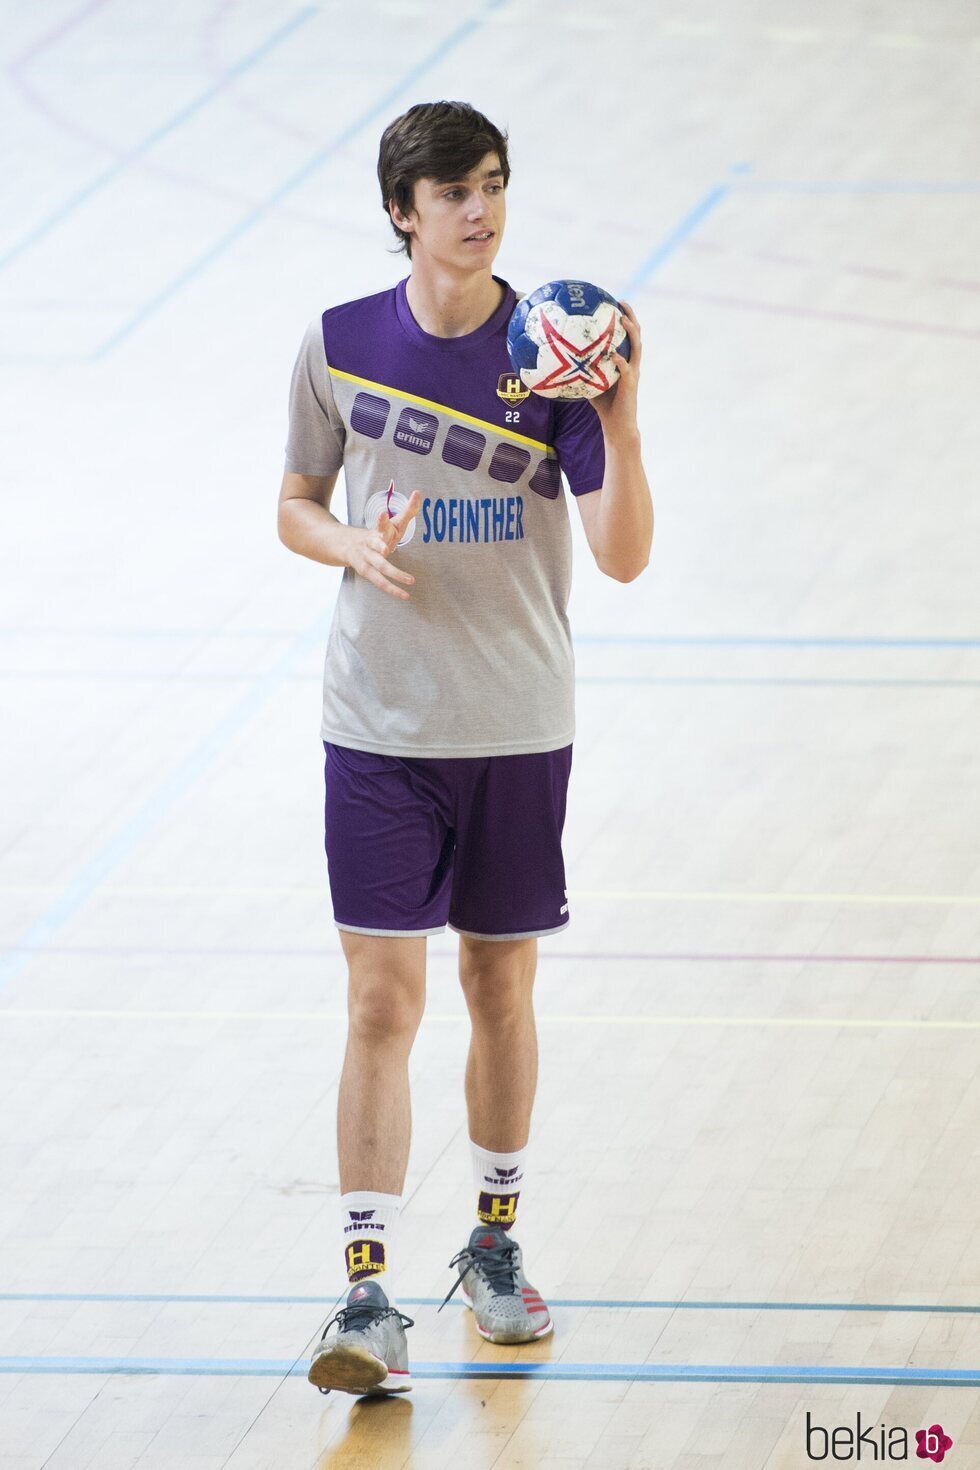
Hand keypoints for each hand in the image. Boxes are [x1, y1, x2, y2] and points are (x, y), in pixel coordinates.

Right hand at [346, 490, 421, 599]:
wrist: (343, 544)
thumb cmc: (376, 535)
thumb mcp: (390, 523)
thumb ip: (407, 510)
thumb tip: (419, 492)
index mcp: (377, 530)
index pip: (380, 524)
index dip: (382, 520)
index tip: (383, 514)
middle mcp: (371, 543)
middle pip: (376, 543)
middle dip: (381, 544)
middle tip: (387, 547)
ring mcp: (367, 558)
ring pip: (379, 566)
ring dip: (394, 573)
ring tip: (410, 580)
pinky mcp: (365, 570)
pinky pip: (380, 582)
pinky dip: (392, 589)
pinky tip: (404, 595)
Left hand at [589, 300, 640, 439]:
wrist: (617, 426)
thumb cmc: (604, 406)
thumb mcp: (589, 382)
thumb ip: (581, 369)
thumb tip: (559, 360)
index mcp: (625, 362)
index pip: (627, 336)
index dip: (624, 319)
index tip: (615, 303)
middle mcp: (632, 364)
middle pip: (636, 336)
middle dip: (631, 317)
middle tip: (623, 302)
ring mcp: (633, 374)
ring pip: (637, 348)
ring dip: (631, 332)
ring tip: (623, 320)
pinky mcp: (630, 385)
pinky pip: (626, 370)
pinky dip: (620, 361)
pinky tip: (613, 353)